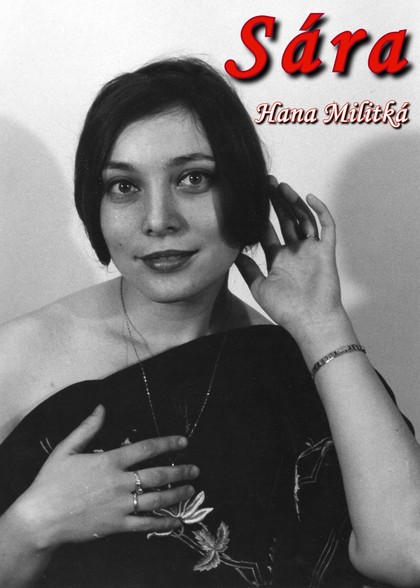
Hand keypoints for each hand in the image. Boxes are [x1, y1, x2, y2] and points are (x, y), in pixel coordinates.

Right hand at [12, 405, 197, 548]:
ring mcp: (120, 505)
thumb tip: (102, 407)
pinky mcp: (116, 525)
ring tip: (190, 489)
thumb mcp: (66, 449)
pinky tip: (176, 521)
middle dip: (180, 471)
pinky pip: (145, 524)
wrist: (40, 518)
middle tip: (195, 469)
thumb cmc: (51, 482)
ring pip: (156, 499)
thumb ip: (87, 427)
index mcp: (109, 461)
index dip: (167, 443)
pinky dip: (163, 523)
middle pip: (157, 474)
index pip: (146, 448)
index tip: (183, 442)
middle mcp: (119, 482)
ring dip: (176, 494)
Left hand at [236, 177, 345, 341]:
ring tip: (281, 186)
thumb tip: (232, 253)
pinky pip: (326, 226)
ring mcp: (311, 250)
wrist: (310, 321)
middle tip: (266, 183)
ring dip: (293, 202)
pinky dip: (320, 211)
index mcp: (278, 259)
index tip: (251, 200)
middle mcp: (295, 252)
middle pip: (285, 220)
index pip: (268, 231)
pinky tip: (308, 198)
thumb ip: (247, 269)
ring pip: (303, 219)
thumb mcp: (259, 287)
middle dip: (276, 202)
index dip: (260, 216)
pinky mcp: (326, 251)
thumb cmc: (286, 309)